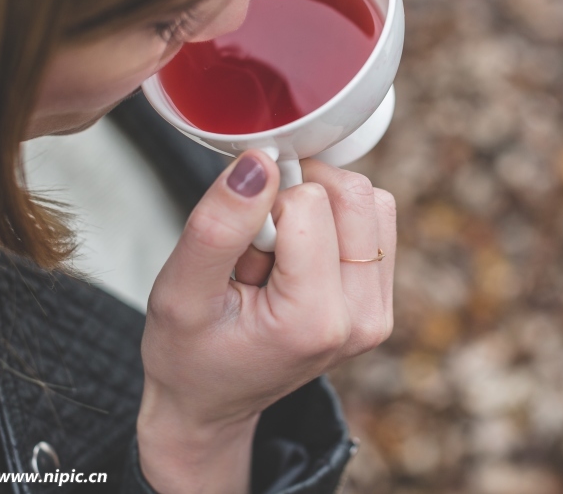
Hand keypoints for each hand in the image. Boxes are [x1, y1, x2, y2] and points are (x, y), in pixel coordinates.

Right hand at [136, 151, 395, 493]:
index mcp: (315, 321)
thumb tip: (260, 161)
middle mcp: (362, 318)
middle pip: (352, 195)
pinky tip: (299, 258)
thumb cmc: (189, 354)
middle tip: (259, 252)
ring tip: (278, 258)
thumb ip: (218, 225)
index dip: (263, 208)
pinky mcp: (382, 299)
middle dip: (295, 202)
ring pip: (370, 202)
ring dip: (317, 210)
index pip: (307, 202)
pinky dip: (334, 222)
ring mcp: (378, 311)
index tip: (242, 252)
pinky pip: (376, 221)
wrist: (210, 401)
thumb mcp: (180, 290)